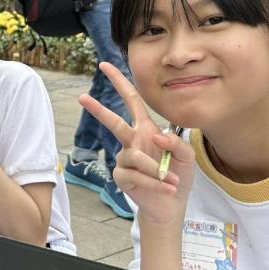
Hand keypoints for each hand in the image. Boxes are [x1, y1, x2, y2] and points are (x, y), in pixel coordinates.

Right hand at [79, 62, 194, 227]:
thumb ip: (176, 142)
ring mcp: (124, 159)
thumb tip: (156, 135)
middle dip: (98, 109)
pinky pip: (135, 175)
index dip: (120, 82)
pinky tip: (165, 188)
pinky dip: (154, 183)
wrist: (170, 205)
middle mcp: (132, 141)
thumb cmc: (177, 175)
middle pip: (114, 122)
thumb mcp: (186, 156)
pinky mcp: (121, 177)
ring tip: (170, 179)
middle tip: (82, 97)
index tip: (104, 64)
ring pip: (135, 157)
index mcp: (146, 130)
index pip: (132, 101)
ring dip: (156, 170)